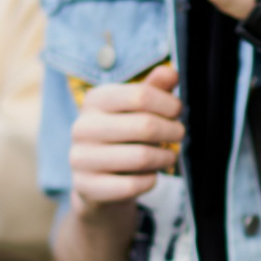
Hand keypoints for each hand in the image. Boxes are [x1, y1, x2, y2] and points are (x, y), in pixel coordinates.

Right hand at [66, 62, 181, 210]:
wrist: (97, 182)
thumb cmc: (123, 137)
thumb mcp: (136, 110)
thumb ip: (154, 89)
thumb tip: (171, 72)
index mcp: (95, 100)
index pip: (141, 95)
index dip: (169, 104)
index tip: (177, 111)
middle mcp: (82, 127)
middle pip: (145, 126)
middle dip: (172, 131)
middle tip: (179, 135)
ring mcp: (81, 158)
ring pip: (141, 157)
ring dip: (164, 157)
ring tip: (168, 156)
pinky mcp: (86, 187)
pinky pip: (132, 185)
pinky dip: (150, 180)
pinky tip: (150, 175)